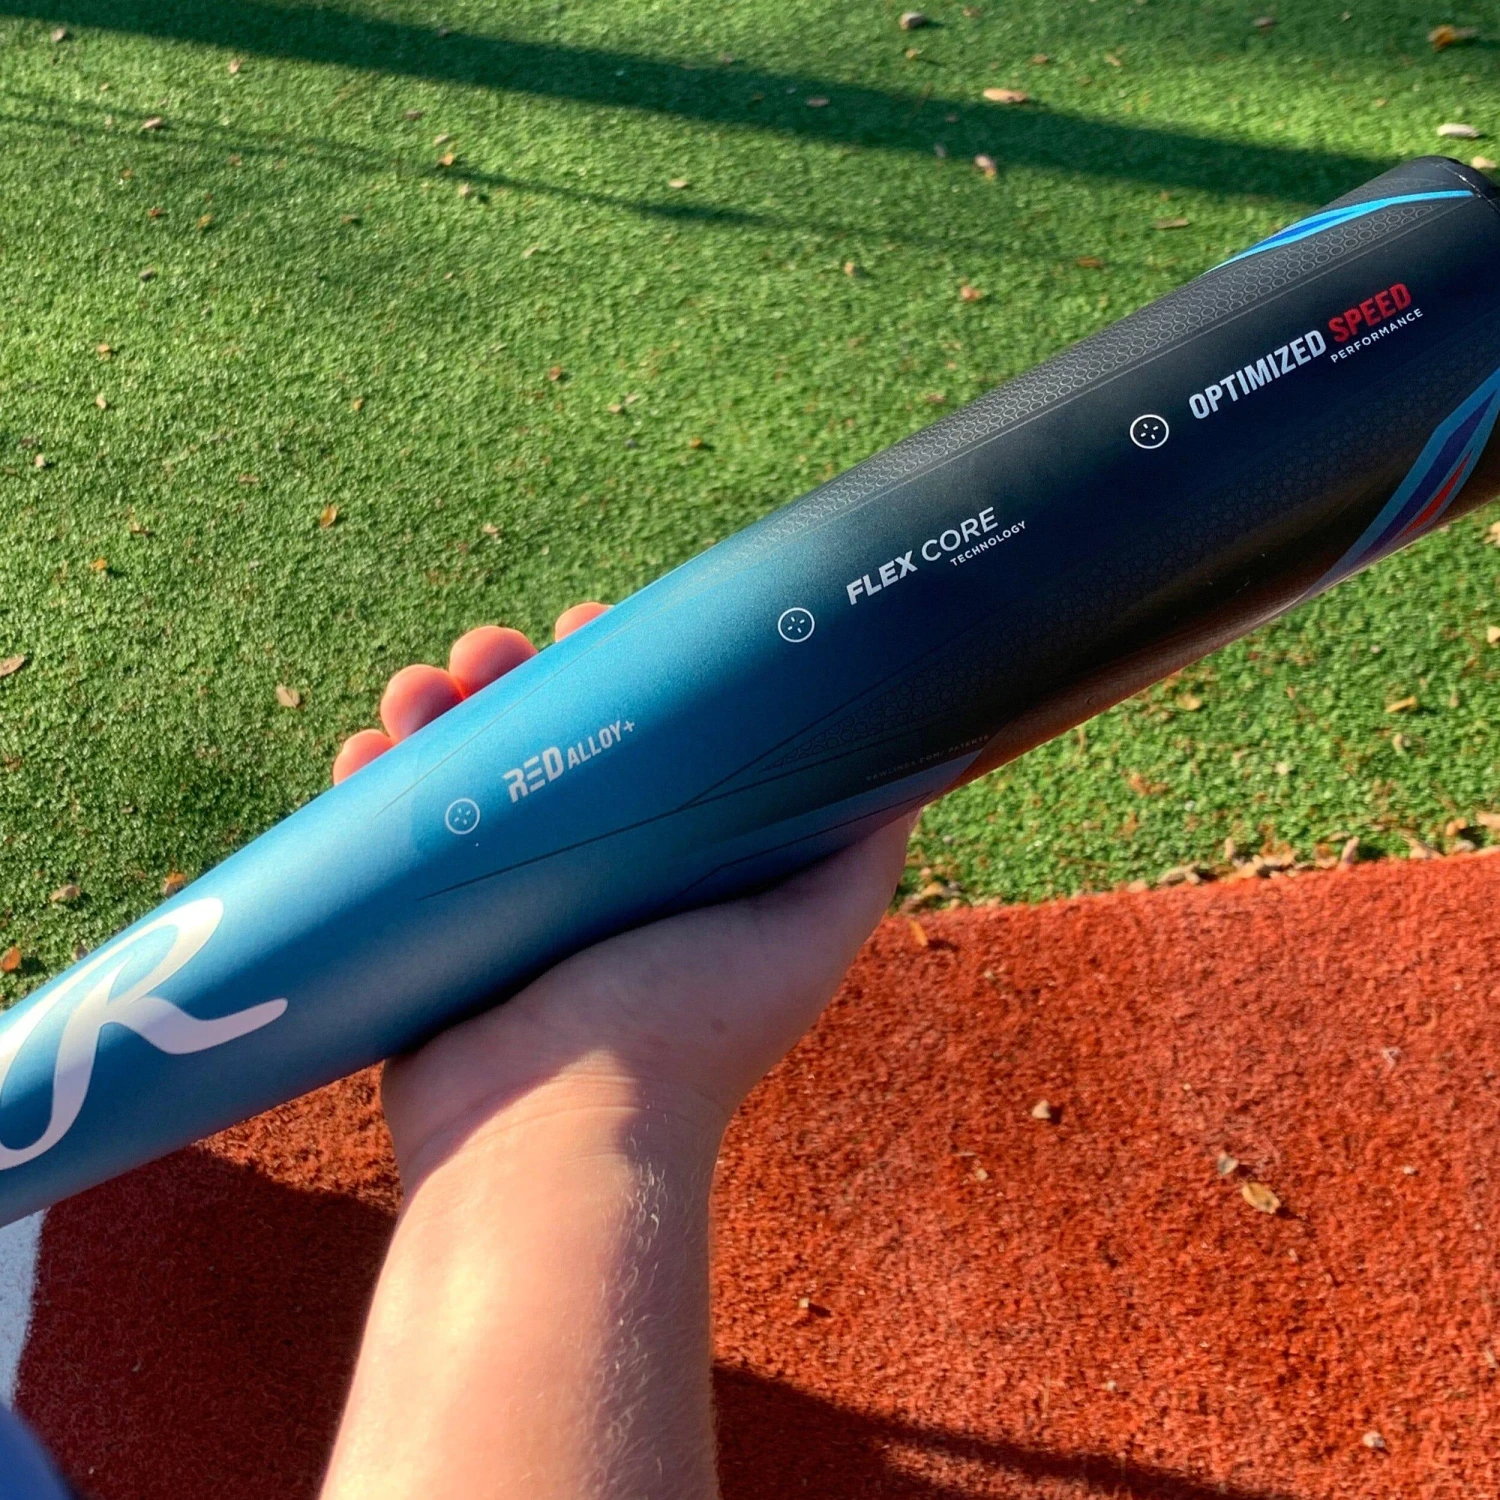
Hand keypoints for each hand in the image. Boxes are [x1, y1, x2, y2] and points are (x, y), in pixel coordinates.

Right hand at [333, 604, 913, 1190]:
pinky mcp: (427, 932)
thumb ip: (861, 852)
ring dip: (430, 715)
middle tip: (485, 654)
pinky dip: (372, 786)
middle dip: (508, 679)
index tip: (590, 625)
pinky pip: (391, 837)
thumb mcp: (805, 931)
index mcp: (663, 858)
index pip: (635, 731)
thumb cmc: (687, 1032)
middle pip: (537, 738)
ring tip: (416, 696)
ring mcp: (502, 902)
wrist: (557, 1142)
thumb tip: (927, 752)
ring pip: (457, 773)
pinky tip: (362, 755)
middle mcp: (585, 873)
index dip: (611, 668)